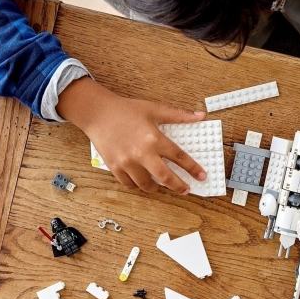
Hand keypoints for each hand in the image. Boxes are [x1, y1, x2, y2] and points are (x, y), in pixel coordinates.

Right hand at [58, 77, 206, 193]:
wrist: (97, 112)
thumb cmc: (126, 110)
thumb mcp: (154, 109)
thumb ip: (178, 115)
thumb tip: (200, 116)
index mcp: (154, 139)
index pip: (179, 157)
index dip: (193, 168)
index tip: (202, 176)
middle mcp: (141, 153)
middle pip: (165, 177)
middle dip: (179, 186)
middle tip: (186, 190)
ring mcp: (127, 162)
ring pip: (146, 185)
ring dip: (158, 187)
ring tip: (163, 185)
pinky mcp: (115, 167)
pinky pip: (129, 184)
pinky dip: (138, 185)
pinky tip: (144, 181)